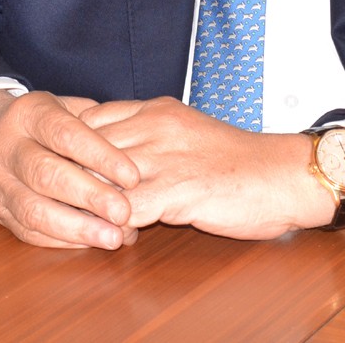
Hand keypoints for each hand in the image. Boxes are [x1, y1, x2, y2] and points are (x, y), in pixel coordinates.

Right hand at [0, 89, 140, 249]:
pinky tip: (91, 242)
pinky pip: (29, 232)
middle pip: (46, 174)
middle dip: (89, 196)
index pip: (64, 133)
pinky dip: (63, 240)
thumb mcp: (65, 107)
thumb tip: (137, 149)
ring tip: (113, 237)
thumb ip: (97, 123)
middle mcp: (7, 147)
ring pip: (33, 210)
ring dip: (77, 228)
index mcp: (28, 113)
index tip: (132, 175)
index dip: (99, 155)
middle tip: (124, 212)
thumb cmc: (43, 122)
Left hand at [79, 97, 336, 238]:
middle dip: (73, 177)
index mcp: (156, 109)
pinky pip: (128, 210)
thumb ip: (148, 133)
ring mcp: (165, 157)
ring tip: (84, 222)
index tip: (66, 166)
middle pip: (88, 148)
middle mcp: (155, 126)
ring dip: (90, 205)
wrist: (279, 173)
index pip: (90, 118)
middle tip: (64, 201)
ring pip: (102, 179)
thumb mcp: (185, 129)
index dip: (72, 146)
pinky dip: (116, 226)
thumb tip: (109, 151)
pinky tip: (118, 236)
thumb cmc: (233, 159)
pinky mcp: (177, 189)